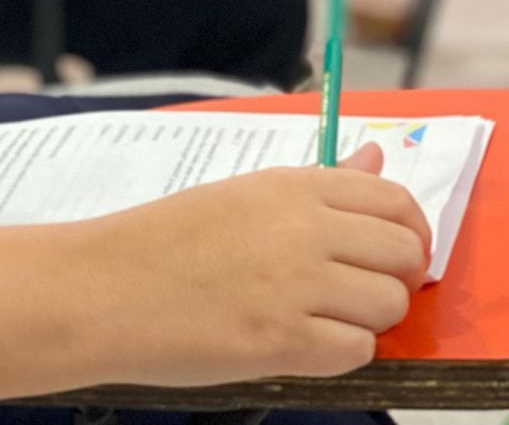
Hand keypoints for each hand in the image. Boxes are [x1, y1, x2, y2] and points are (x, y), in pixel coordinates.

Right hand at [90, 144, 430, 386]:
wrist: (102, 288)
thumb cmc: (162, 242)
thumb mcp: (242, 195)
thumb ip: (319, 183)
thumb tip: (377, 154)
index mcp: (291, 186)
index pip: (393, 199)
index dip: (406, 232)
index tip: (391, 252)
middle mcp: (302, 228)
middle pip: (403, 253)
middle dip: (393, 278)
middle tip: (356, 293)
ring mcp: (296, 285)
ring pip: (389, 305)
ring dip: (366, 319)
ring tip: (320, 319)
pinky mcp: (285, 342)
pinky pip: (358, 351)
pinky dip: (339, 354)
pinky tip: (300, 343)